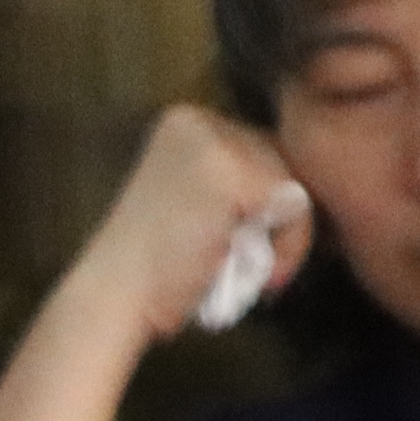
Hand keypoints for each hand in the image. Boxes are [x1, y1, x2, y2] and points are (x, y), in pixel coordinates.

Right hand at [67, 107, 313, 350]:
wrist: (114, 301)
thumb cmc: (157, 268)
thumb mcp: (195, 200)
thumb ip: (238, 176)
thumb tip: (305, 179)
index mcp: (183, 122)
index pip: (262, 148)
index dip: (263, 201)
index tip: (239, 241)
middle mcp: (196, 119)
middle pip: (283, 160)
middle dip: (274, 217)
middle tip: (239, 259)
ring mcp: (211, 141)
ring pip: (294, 182)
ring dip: (284, 235)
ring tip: (241, 264)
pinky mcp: (230, 171)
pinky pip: (295, 205)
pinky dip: (287, 246)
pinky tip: (245, 265)